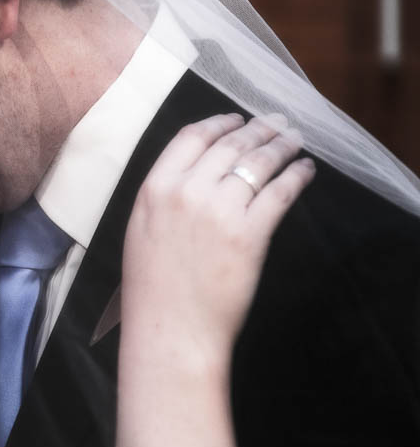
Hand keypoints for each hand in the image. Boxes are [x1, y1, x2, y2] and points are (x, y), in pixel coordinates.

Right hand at [121, 113, 315, 368]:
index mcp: (155, 188)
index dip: (219, 123)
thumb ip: (164, 195)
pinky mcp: (250, 234)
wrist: (170, 328)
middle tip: (278, 123)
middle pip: (230, 144)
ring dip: (281, 146)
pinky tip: (305, 170)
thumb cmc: (152, 287)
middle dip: (259, 129)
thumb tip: (197, 171)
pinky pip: (280, 193)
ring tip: (295, 141)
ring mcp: (219, 211)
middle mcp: (187, 191)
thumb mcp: (142, 228)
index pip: (192, 137)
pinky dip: (297, 176)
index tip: (236, 119)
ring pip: (258, 163)